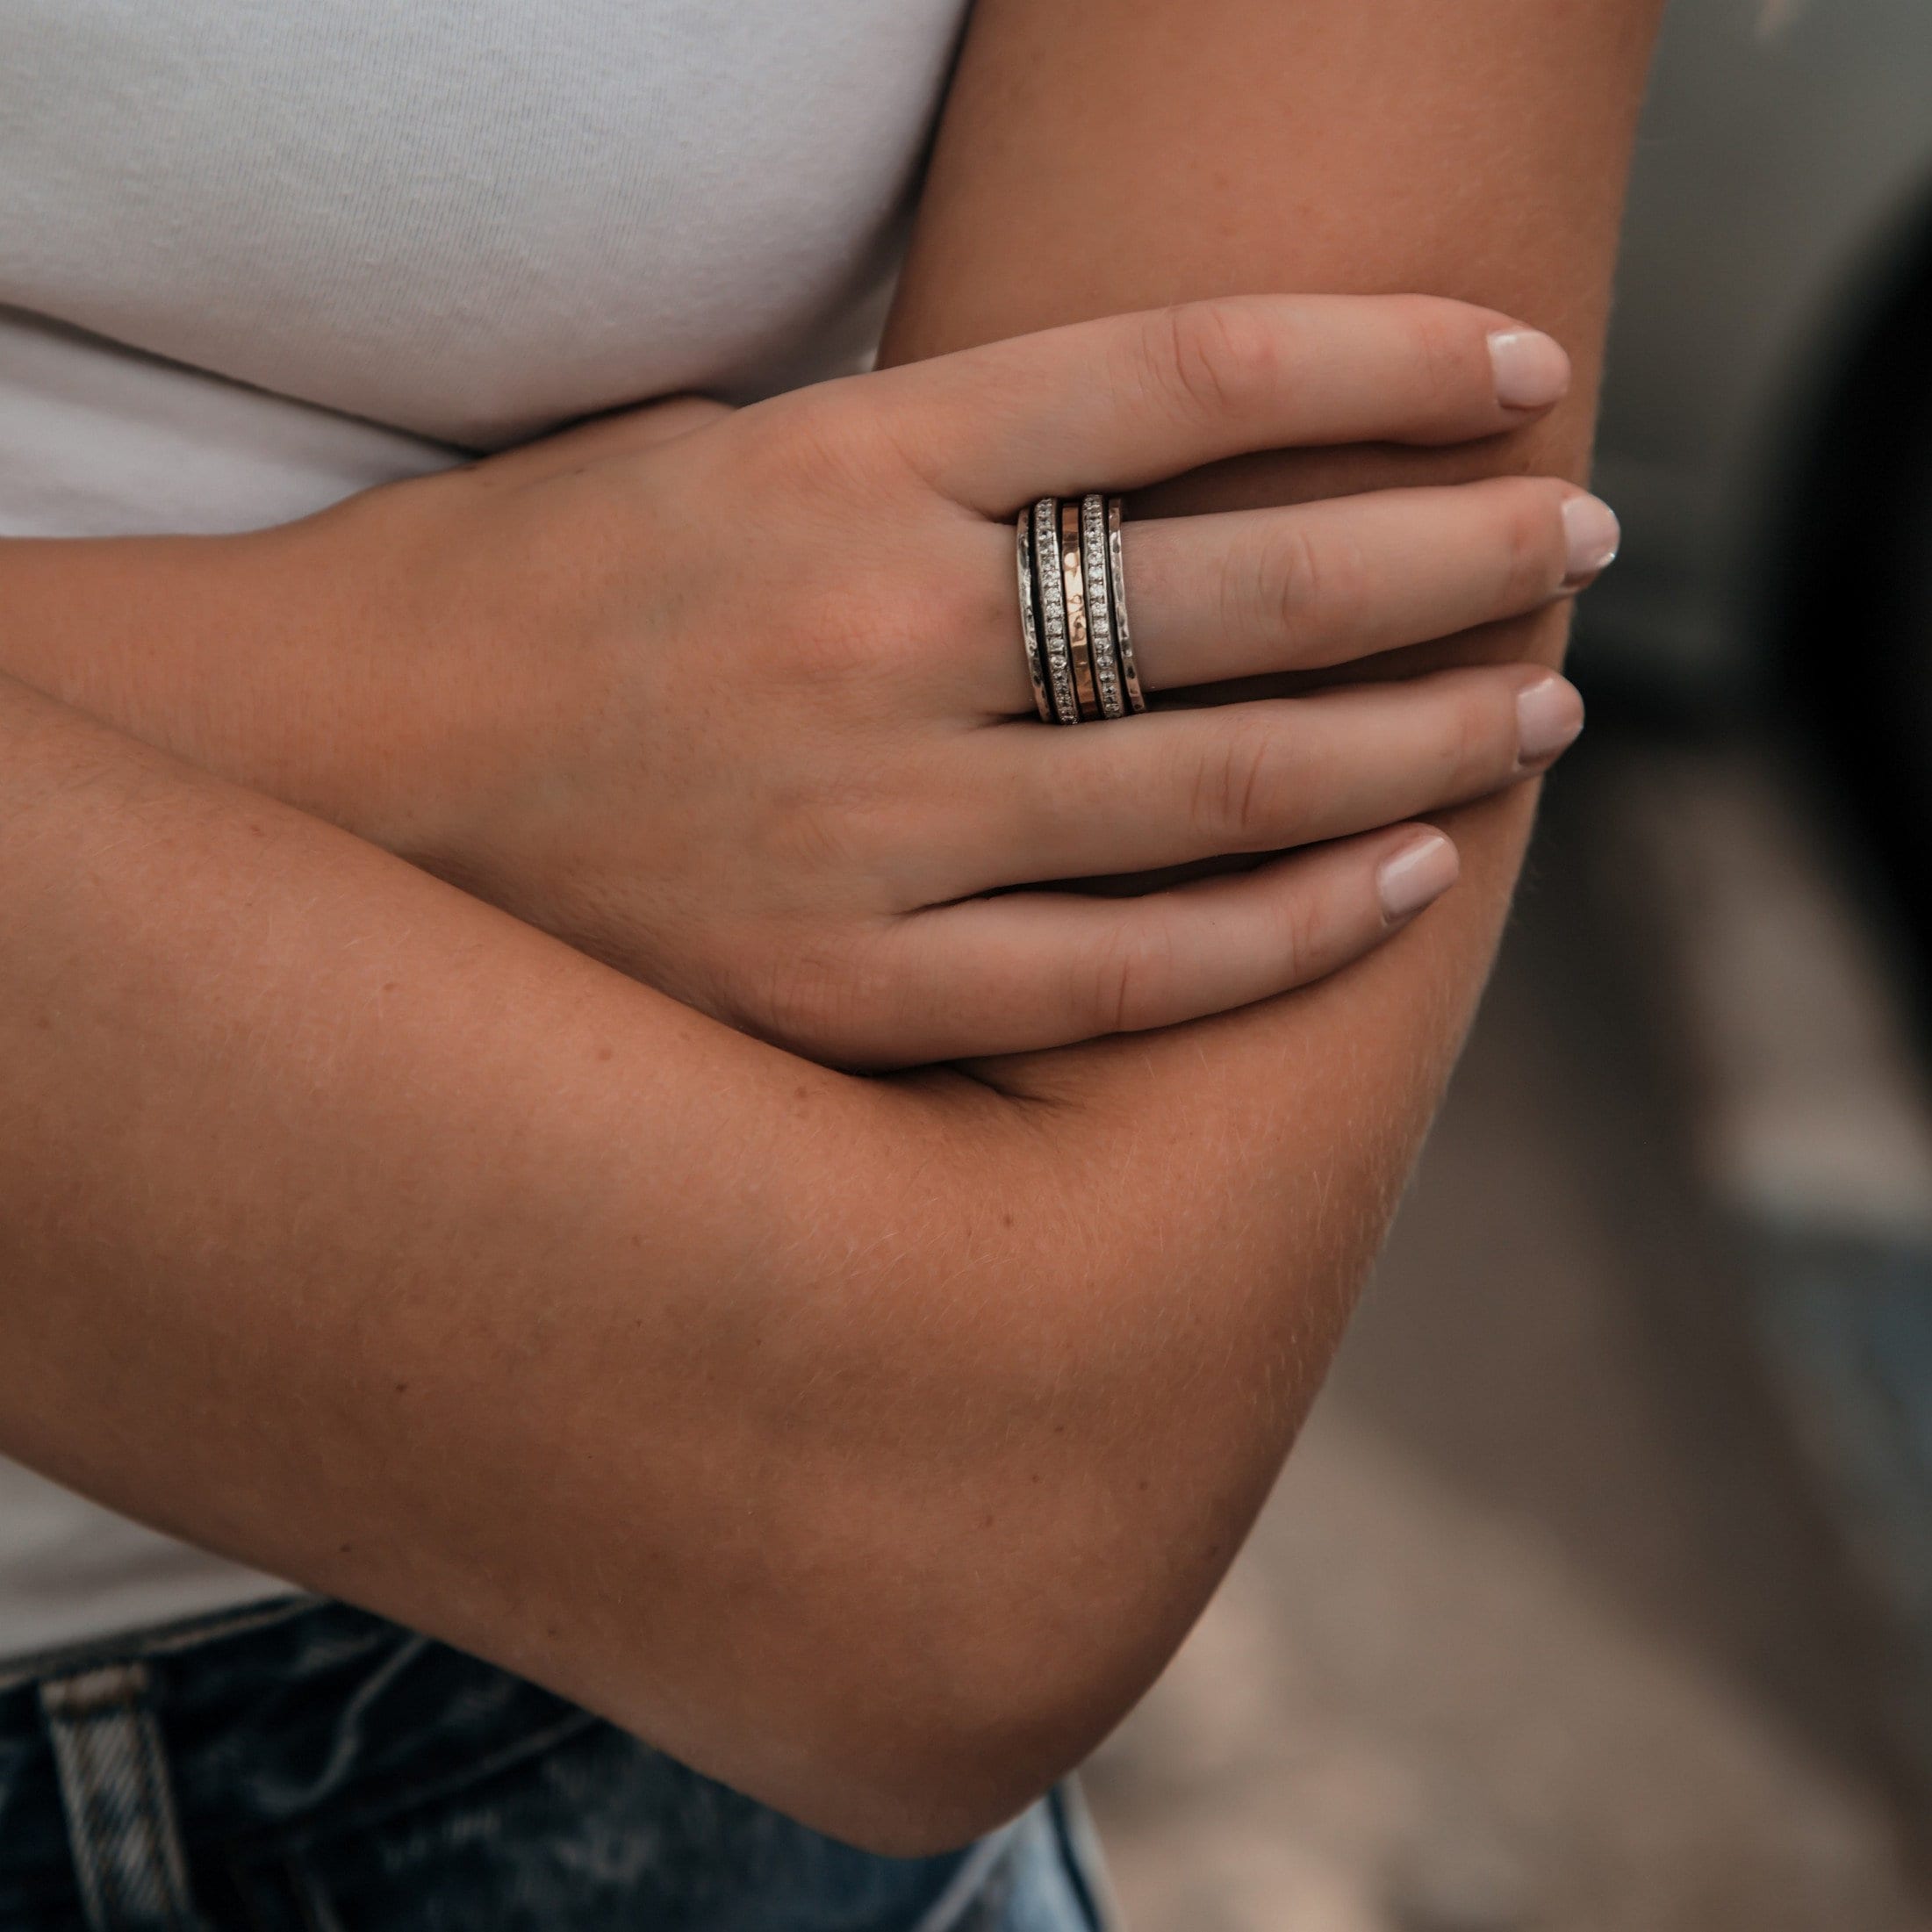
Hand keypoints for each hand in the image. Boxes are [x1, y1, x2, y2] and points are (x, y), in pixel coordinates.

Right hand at [230, 299, 1606, 1065]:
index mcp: (838, 466)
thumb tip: (1121, 485)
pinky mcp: (845, 991)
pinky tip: (1402, 882)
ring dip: (1414, 742)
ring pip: (1217, 787)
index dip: (1378, 364)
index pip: (1178, 376)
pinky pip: (1119, 972)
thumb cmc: (518, 599)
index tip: (1508, 371)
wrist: (322, 783)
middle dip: (1448, 557)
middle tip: (1576, 546)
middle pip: (1246, 583)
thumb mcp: (715, 459)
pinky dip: (1283, 930)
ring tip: (1537, 712)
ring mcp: (868, 830)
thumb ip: (918, 471)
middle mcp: (875, 635)